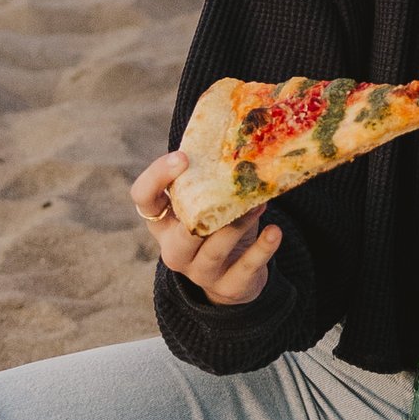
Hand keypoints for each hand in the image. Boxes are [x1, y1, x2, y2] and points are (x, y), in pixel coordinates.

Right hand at [132, 153, 283, 306]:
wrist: (233, 278)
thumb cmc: (218, 226)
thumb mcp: (206, 203)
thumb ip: (211, 179)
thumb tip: (243, 132)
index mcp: (163, 221)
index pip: (142, 197)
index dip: (157, 177)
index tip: (183, 157)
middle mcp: (174, 249)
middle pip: (180, 234)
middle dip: (204, 212)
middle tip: (229, 186)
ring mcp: (199, 272)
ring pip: (214, 250)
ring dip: (238, 225)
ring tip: (260, 203)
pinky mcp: (229, 287)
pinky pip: (244, 269)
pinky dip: (262, 250)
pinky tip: (275, 232)